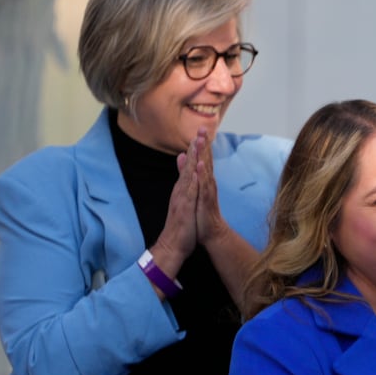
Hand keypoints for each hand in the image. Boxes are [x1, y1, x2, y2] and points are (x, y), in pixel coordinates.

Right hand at [149, 142, 200, 281]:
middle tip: (200, 130)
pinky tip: (196, 171)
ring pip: (189, 175)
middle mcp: (182, 190)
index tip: (201, 133)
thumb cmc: (181, 224)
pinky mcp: (184, 207)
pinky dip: (193, 180)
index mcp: (183, 188)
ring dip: (193, 159)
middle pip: (189, 165)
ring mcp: (182, 197)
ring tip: (198, 143)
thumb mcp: (183, 202)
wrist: (173, 244)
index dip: (196, 149)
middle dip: (195, 147)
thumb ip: (183, 188)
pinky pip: (189, 192)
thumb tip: (184, 176)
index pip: (190, 165)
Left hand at [190, 132, 231, 244]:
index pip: (203, 159)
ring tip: (203, 142)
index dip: (201, 144)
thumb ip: (190, 171)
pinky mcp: (206, 200)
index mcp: (204, 180)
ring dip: (204, 156)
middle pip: (206, 160)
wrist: (211, 231)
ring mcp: (208, 191)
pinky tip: (201, 166)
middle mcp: (208, 182)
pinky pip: (204, 186)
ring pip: (206, 170)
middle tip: (203, 128)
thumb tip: (186, 156)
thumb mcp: (194, 189)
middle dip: (204, 144)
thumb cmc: (202, 211)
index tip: (199, 129)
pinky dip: (203, 175)